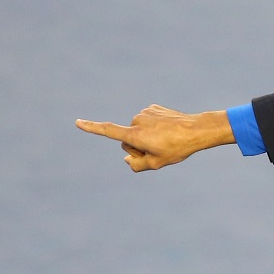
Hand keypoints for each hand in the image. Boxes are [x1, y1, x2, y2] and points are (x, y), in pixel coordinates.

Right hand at [76, 105, 234, 171]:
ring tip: (165, 141)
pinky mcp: (153, 108)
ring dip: (146, 137)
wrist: (195, 130)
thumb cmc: (177, 149)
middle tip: (157, 151)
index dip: (92, 128)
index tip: (77, 122)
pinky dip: (153, 128)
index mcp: (135, 135)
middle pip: (127, 139)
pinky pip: (147, 121)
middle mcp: (136, 121)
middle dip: (137, 147)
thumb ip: (137, 165)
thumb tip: (126, 160)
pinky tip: (167, 131)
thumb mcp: (156, 164)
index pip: (109, 131)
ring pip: (137, 130)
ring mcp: (144, 113)